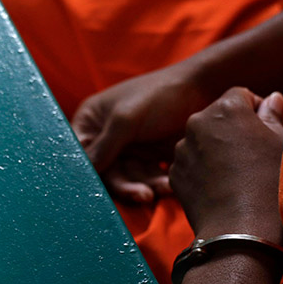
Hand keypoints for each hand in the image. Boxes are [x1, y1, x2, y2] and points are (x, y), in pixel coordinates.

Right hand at [72, 62, 210, 202]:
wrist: (202, 88)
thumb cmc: (159, 94)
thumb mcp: (126, 118)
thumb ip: (104, 146)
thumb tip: (85, 172)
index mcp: (92, 121)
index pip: (80, 153)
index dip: (88, 173)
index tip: (100, 191)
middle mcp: (107, 137)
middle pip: (107, 172)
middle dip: (125, 185)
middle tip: (144, 195)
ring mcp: (130, 148)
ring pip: (129, 179)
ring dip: (144, 186)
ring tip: (164, 188)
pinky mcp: (150, 157)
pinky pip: (148, 178)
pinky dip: (158, 184)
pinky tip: (171, 184)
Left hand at [168, 88, 282, 241]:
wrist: (243, 232)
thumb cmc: (272, 185)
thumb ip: (274, 116)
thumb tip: (271, 100)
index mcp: (226, 109)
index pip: (241, 95)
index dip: (255, 111)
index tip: (266, 132)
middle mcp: (196, 123)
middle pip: (217, 116)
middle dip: (232, 129)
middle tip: (252, 155)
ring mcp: (181, 150)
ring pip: (201, 140)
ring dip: (215, 149)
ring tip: (236, 175)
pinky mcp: (174, 174)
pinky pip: (190, 163)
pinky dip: (202, 170)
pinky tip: (220, 188)